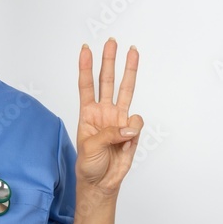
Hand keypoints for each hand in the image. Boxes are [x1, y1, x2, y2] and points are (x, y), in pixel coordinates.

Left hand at [75, 38, 142, 197]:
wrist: (102, 182)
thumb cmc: (89, 164)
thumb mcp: (91, 148)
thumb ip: (109, 134)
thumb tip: (130, 127)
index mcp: (88, 114)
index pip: (86, 86)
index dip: (85, 67)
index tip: (85, 49)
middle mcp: (104, 112)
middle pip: (107, 81)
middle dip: (109, 60)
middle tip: (112, 41)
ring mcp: (119, 119)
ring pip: (126, 90)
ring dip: (129, 70)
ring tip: (133, 51)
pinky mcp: (132, 131)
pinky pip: (137, 122)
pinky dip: (134, 129)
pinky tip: (127, 140)